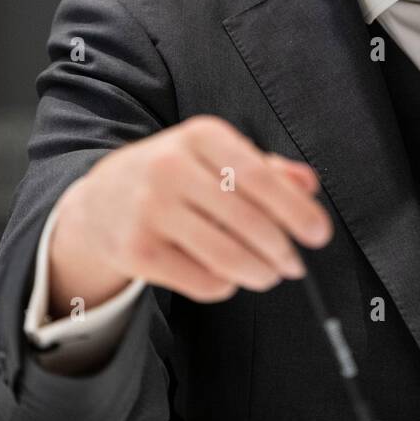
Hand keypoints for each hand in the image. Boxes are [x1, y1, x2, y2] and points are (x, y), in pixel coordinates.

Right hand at [48, 115, 332, 311]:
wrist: (100, 199)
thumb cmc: (172, 174)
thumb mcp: (214, 155)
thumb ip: (265, 167)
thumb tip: (308, 184)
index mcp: (199, 135)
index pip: (260, 177)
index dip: (296, 211)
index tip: (319, 234)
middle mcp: (171, 167)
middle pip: (248, 222)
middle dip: (282, 251)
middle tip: (295, 263)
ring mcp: (150, 210)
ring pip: (227, 258)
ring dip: (260, 274)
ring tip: (268, 274)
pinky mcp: (137, 251)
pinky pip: (202, 282)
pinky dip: (225, 285)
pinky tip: (225, 275)